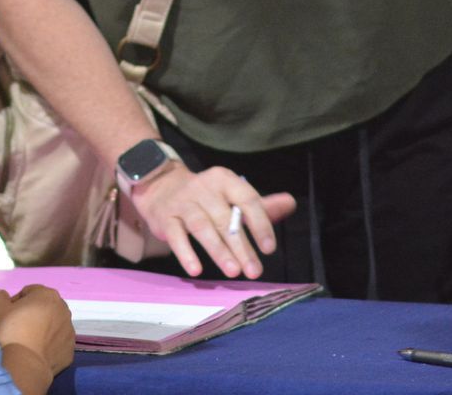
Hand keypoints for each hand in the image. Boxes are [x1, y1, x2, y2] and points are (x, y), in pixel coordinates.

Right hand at [0, 285, 73, 374]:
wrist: (26, 365)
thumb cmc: (12, 332)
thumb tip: (1, 294)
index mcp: (48, 295)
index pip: (29, 292)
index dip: (16, 302)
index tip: (8, 314)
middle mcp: (63, 309)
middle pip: (44, 307)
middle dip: (32, 314)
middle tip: (17, 327)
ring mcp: (69, 330)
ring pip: (52, 325)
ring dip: (42, 329)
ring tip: (27, 341)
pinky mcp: (70, 350)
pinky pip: (57, 343)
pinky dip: (49, 345)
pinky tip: (36, 352)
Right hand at [130, 163, 296, 278]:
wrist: (161, 187)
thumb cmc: (205, 197)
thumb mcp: (231, 195)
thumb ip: (260, 204)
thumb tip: (290, 203)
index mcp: (224, 180)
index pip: (246, 199)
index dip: (259, 223)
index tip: (269, 248)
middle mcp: (203, 188)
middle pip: (225, 219)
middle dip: (241, 247)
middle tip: (254, 272)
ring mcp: (183, 203)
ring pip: (202, 227)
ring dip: (218, 251)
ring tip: (233, 272)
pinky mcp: (165, 218)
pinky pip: (176, 236)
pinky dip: (186, 253)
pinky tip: (196, 270)